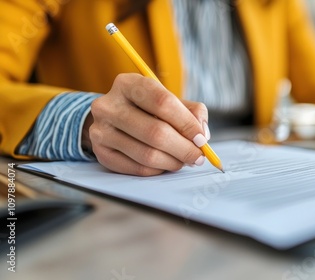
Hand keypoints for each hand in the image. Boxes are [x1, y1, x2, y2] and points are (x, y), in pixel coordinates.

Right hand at [84, 73, 209, 175]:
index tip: (201, 138)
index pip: (163, 102)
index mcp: (129, 84)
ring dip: (173, 162)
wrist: (114, 120)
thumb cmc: (149, 109)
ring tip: (183, 160)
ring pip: (147, 154)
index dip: (186, 123)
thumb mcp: (170, 100)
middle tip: (198, 157)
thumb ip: (192, 112)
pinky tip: (165, 164)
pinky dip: (158, 170)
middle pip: (155, 132)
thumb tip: (202, 134)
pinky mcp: (101, 153)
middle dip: (184, 148)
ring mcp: (101, 130)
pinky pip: (137, 168)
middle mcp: (109, 105)